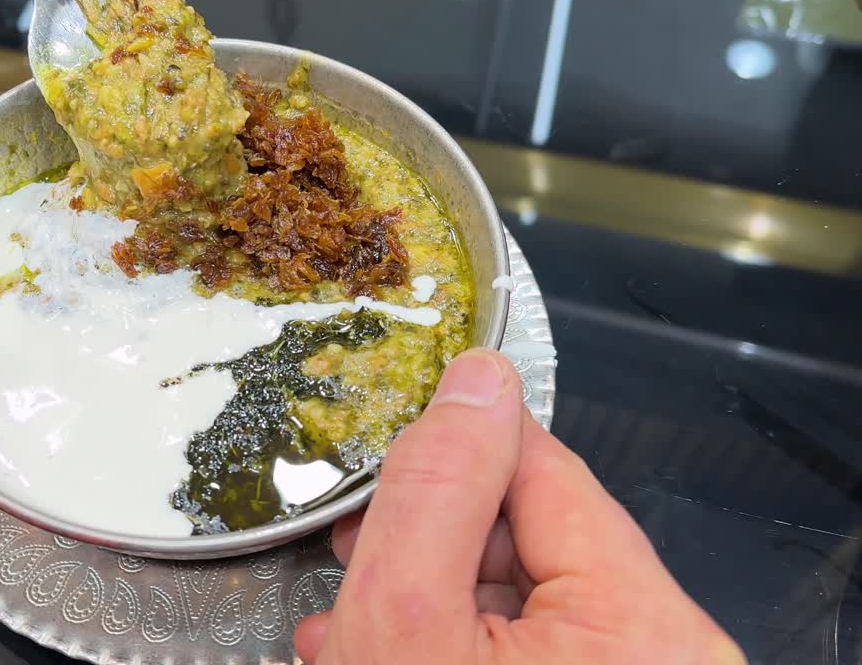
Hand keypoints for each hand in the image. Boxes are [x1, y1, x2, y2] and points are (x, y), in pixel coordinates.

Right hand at [294, 349, 746, 664]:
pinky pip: (528, 645)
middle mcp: (662, 654)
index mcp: (644, 627)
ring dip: (429, 596)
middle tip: (354, 552)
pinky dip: (456, 638)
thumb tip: (475, 379)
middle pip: (530, 535)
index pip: (548, 470)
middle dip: (428, 539)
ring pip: (519, 596)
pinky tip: (392, 647)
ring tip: (356, 619)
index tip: (394, 446)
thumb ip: (437, 492)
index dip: (457, 449)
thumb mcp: (406, 618)